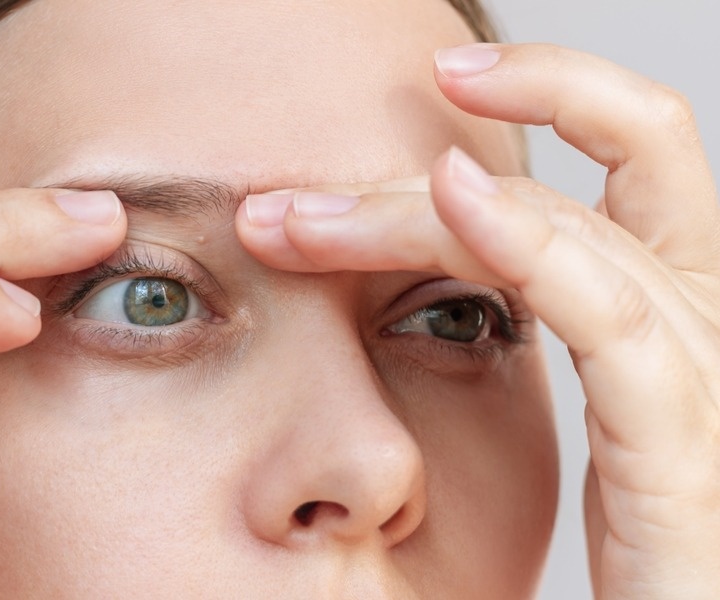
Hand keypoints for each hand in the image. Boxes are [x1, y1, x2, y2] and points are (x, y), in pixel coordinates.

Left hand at [236, 44, 719, 598]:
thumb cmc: (607, 548)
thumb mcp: (548, 416)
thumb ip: (510, 323)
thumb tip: (390, 272)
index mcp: (673, 307)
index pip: (638, 152)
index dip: (560, 88)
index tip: (442, 73)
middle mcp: (701, 323)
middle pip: (568, 192)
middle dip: (409, 182)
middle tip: (281, 206)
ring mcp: (701, 379)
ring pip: (560, 238)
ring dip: (408, 215)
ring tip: (293, 222)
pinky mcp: (679, 448)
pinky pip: (607, 319)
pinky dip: (528, 245)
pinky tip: (454, 197)